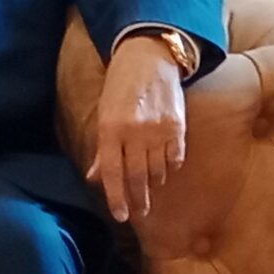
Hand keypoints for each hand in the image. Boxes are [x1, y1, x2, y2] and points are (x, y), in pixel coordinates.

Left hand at [89, 33, 187, 222]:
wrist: (149, 56)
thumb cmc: (121, 85)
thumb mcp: (104, 113)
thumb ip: (103, 148)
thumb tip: (95, 178)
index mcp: (110, 129)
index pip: (113, 173)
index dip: (116, 198)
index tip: (121, 216)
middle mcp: (134, 132)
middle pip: (137, 177)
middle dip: (138, 199)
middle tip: (140, 213)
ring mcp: (158, 130)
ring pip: (157, 170)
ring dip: (153, 183)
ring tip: (151, 189)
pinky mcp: (178, 126)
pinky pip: (175, 157)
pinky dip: (170, 167)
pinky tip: (165, 169)